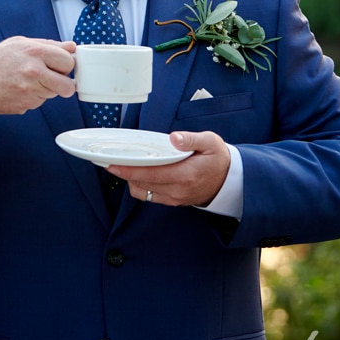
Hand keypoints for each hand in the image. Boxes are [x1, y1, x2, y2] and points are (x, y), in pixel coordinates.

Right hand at [0, 37, 76, 114]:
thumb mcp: (21, 43)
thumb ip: (48, 45)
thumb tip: (71, 47)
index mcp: (34, 52)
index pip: (68, 62)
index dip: (66, 64)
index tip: (60, 65)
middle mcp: (33, 72)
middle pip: (67, 86)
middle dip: (64, 83)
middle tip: (53, 78)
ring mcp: (29, 91)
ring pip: (54, 95)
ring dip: (47, 89)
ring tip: (29, 81)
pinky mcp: (25, 105)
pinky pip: (40, 102)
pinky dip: (34, 97)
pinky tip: (21, 89)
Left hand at [109, 131, 229, 207]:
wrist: (229, 181)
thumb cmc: (218, 159)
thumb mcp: (210, 142)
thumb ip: (191, 139)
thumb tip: (174, 138)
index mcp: (186, 174)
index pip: (151, 174)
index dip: (129, 170)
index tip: (112, 164)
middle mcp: (178, 189)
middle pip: (142, 183)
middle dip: (124, 172)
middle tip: (109, 160)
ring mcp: (174, 198)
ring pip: (143, 191)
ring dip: (131, 179)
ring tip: (124, 164)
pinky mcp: (173, 201)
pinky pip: (149, 195)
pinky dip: (140, 185)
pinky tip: (137, 172)